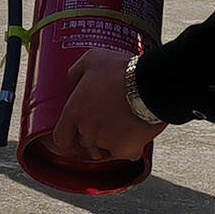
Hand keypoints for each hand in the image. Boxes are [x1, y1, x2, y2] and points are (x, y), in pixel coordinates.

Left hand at [48, 47, 159, 166]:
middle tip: (106, 119)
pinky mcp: (127, 150)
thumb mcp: (92, 59)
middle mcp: (87, 130)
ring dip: (109, 142)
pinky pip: (126, 154)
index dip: (67, 137)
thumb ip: (75, 72)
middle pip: (84, 143)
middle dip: (92, 134)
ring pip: (103, 150)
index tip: (74, 133)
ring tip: (121, 126)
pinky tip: (135, 134)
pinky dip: (130, 147)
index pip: (61, 138)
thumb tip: (71, 80)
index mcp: (74, 112)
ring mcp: (107, 142)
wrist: (153, 84)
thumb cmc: (122, 70)